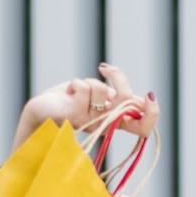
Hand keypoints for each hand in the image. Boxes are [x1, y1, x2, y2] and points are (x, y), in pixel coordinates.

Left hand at [23, 61, 158, 140]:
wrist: (42, 111)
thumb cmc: (71, 102)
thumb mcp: (100, 98)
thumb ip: (118, 98)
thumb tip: (144, 97)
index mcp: (116, 122)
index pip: (144, 127)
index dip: (153, 113)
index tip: (149, 94)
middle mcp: (106, 125)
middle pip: (128, 103)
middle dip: (120, 78)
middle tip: (106, 69)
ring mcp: (90, 122)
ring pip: (102, 90)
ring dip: (89, 81)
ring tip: (77, 91)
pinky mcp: (74, 116)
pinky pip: (84, 88)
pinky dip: (75, 84)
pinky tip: (67, 95)